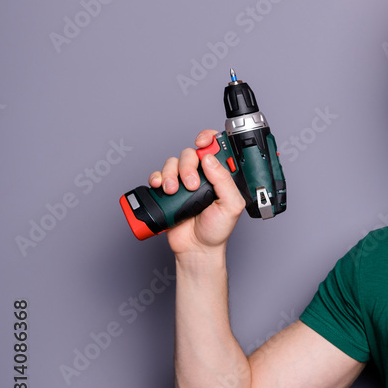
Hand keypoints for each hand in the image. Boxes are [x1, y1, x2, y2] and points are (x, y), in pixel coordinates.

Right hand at [148, 129, 244, 254]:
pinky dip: (157, 177)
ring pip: (173, 163)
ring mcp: (184, 182)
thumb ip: (224, 181)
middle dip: (188, 166)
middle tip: (191, 185)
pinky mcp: (168, 191)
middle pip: (190, 154)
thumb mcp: (231, 206)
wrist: (196, 248)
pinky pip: (158, 175)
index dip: (208, 138)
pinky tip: (161, 187)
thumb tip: (210, 160)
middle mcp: (202, 176)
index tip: (202, 141)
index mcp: (220, 176)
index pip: (215, 148)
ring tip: (174, 191)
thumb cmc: (217, 229)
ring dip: (171, 174)